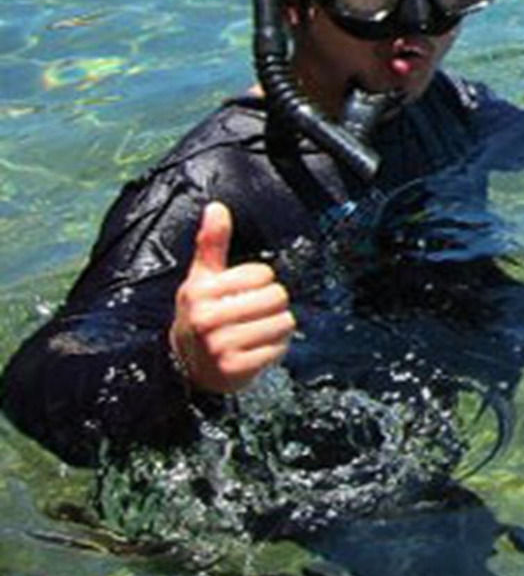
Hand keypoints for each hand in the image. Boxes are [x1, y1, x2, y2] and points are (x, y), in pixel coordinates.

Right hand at [170, 202, 293, 394]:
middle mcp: (205, 319)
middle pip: (277, 296)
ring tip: (254, 332)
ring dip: (276, 327)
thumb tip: (216, 207)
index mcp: (198, 292)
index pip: (263, 274)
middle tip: (250, 315)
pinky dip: (275, 349)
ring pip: (284, 322)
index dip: (259, 282)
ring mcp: (219, 346)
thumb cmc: (202, 313)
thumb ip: (212, 243)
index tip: (240, 293)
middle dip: (271, 304)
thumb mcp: (202, 278)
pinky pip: (279, 348)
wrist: (188, 367)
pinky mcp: (235, 368)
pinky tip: (255, 350)